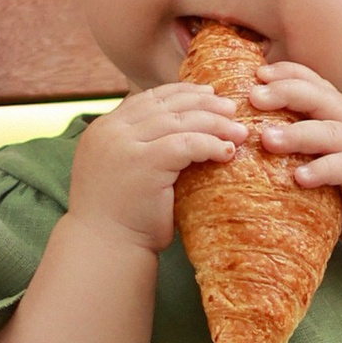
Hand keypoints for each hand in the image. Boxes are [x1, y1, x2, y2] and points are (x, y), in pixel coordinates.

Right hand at [66, 80, 243, 257]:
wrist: (104, 249)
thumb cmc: (121, 218)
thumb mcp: (125, 171)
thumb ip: (142, 147)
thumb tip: (182, 133)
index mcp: (104, 129)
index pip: (147, 99)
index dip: (181, 94)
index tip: (208, 93)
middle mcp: (110, 132)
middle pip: (165, 105)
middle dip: (202, 103)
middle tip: (230, 107)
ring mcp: (124, 145)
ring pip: (179, 121)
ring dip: (214, 123)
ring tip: (238, 131)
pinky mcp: (143, 163)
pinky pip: (186, 144)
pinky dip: (211, 145)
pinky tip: (228, 153)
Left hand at [246, 62, 341, 252]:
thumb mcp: (332, 154)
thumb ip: (307, 140)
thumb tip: (255, 132)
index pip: (316, 84)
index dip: (288, 74)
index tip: (257, 73)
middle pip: (321, 99)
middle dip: (286, 93)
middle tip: (253, 96)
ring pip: (330, 132)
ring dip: (297, 134)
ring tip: (267, 139)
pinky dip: (322, 169)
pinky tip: (299, 178)